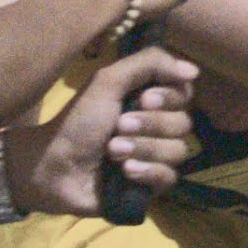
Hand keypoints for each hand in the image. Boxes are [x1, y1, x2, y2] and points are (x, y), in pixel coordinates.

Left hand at [20, 44, 200, 213]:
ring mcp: (155, 157)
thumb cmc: (78, 121)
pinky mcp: (150, 184)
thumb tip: (194, 71)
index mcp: (149, 100)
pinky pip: (169, 177)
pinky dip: (147, 172)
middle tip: (118, 127)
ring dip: (143, 148)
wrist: (54, 165)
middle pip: (183, 123)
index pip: (185, 94)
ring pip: (177, 151)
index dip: (169, 97)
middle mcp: (157, 126)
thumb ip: (150, 63)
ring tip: (112, 151)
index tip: (143, 99)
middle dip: (149, 125)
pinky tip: (124, 172)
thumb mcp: (108, 80)